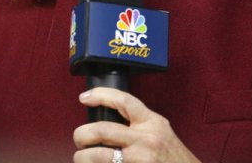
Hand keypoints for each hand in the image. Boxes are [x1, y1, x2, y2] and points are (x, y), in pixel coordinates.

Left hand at [73, 87, 200, 162]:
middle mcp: (146, 140)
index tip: (84, 97)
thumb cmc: (172, 157)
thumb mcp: (160, 131)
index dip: (101, 95)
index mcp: (152, 123)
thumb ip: (139, 124)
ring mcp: (140, 160)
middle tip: (79, 139)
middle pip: (103, 130)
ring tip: (81, 158)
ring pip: (99, 155)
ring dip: (82, 157)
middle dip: (82, 134)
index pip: (124, 100)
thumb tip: (107, 122)